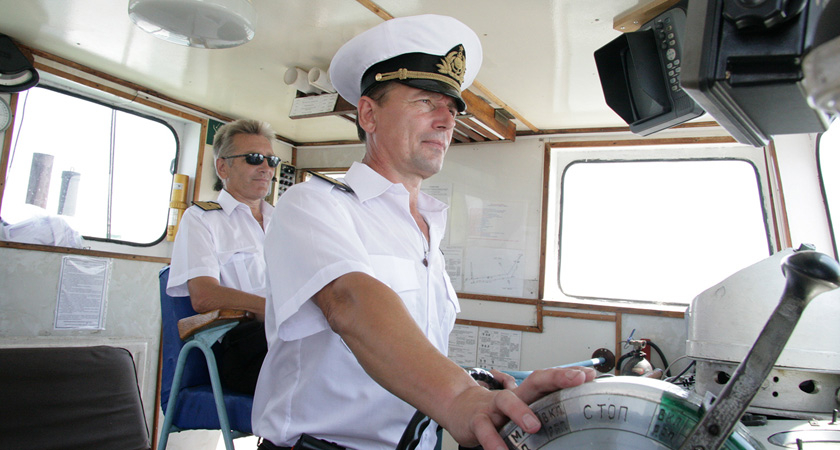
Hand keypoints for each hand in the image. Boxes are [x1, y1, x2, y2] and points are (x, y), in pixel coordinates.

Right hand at [445, 366, 596, 449]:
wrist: (458, 408)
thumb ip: (541, 408)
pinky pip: (485, 430)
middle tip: (576, 380)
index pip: (548, 380)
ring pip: (506, 402)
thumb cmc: (494, 411)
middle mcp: (511, 396)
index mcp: (525, 395)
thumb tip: (572, 414)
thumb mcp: (519, 408)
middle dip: (557, 378)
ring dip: (521, 412)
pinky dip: (494, 442)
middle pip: (534, 381)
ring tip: (535, 427)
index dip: (568, 376)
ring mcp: (493, 407)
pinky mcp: (476, 420)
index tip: (590, 376)